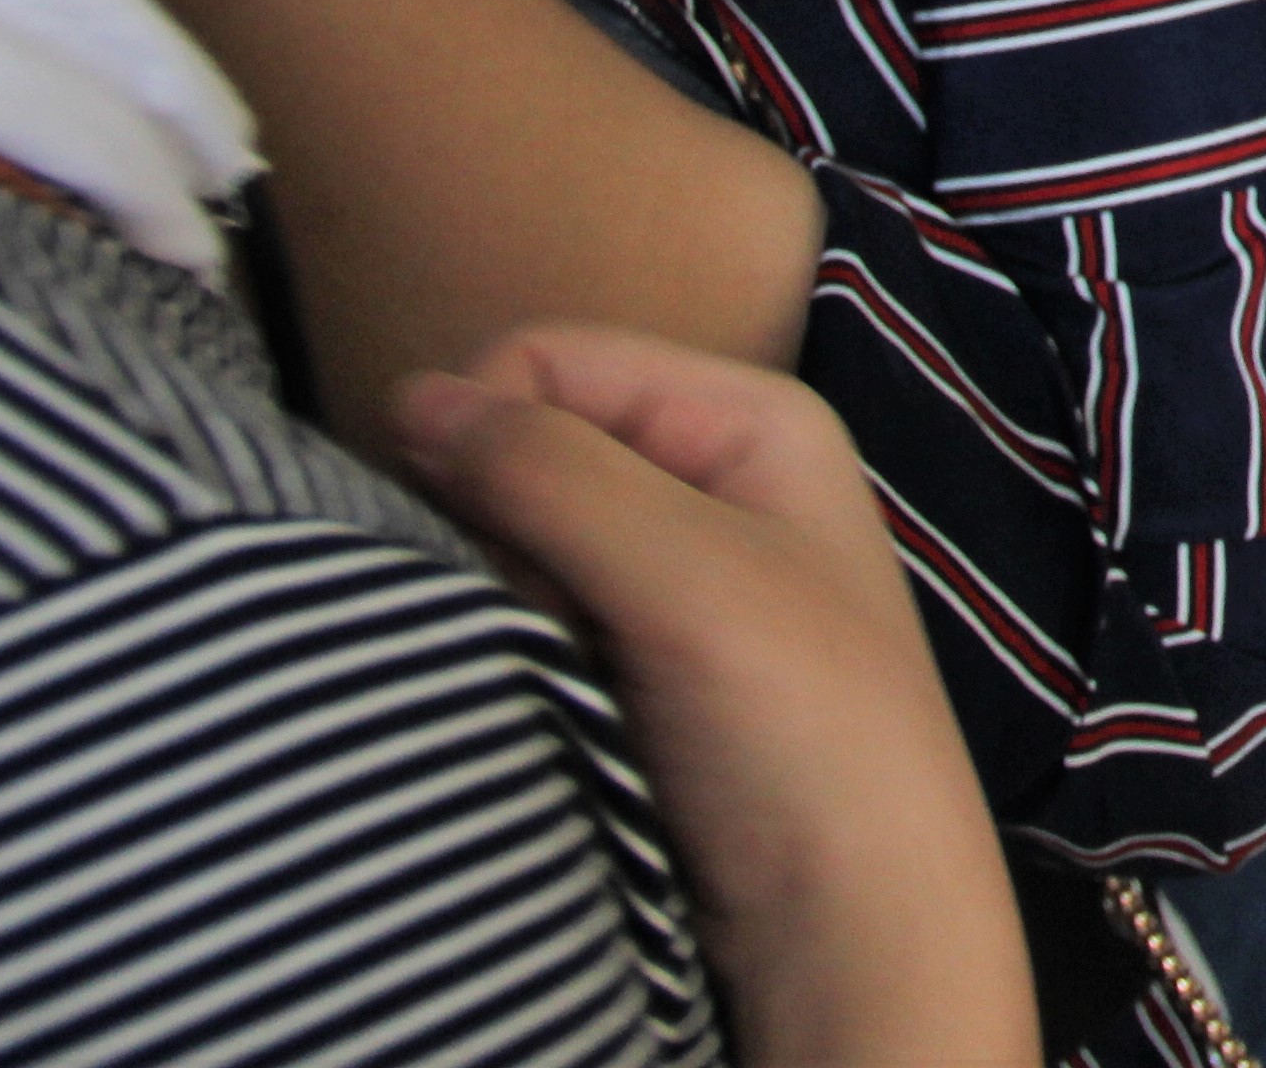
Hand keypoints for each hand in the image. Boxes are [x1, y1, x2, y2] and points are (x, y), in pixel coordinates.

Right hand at [393, 327, 1035, 1067]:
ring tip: (533, 656)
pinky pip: (526, 611)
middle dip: (484, 513)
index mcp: (746, 418)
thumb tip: (414, 394)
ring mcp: (666, 572)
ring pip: (512, 534)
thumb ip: (553, 470)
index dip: (481, 420)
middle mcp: (706, 477)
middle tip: (522, 606)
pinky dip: (505, 641)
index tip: (461, 520)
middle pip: (526, 442)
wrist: (851, 910)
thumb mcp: (689, 572)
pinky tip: (527, 690)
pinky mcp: (628, 659)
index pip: (550, 357)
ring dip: (492, 587)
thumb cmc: (804, 725)